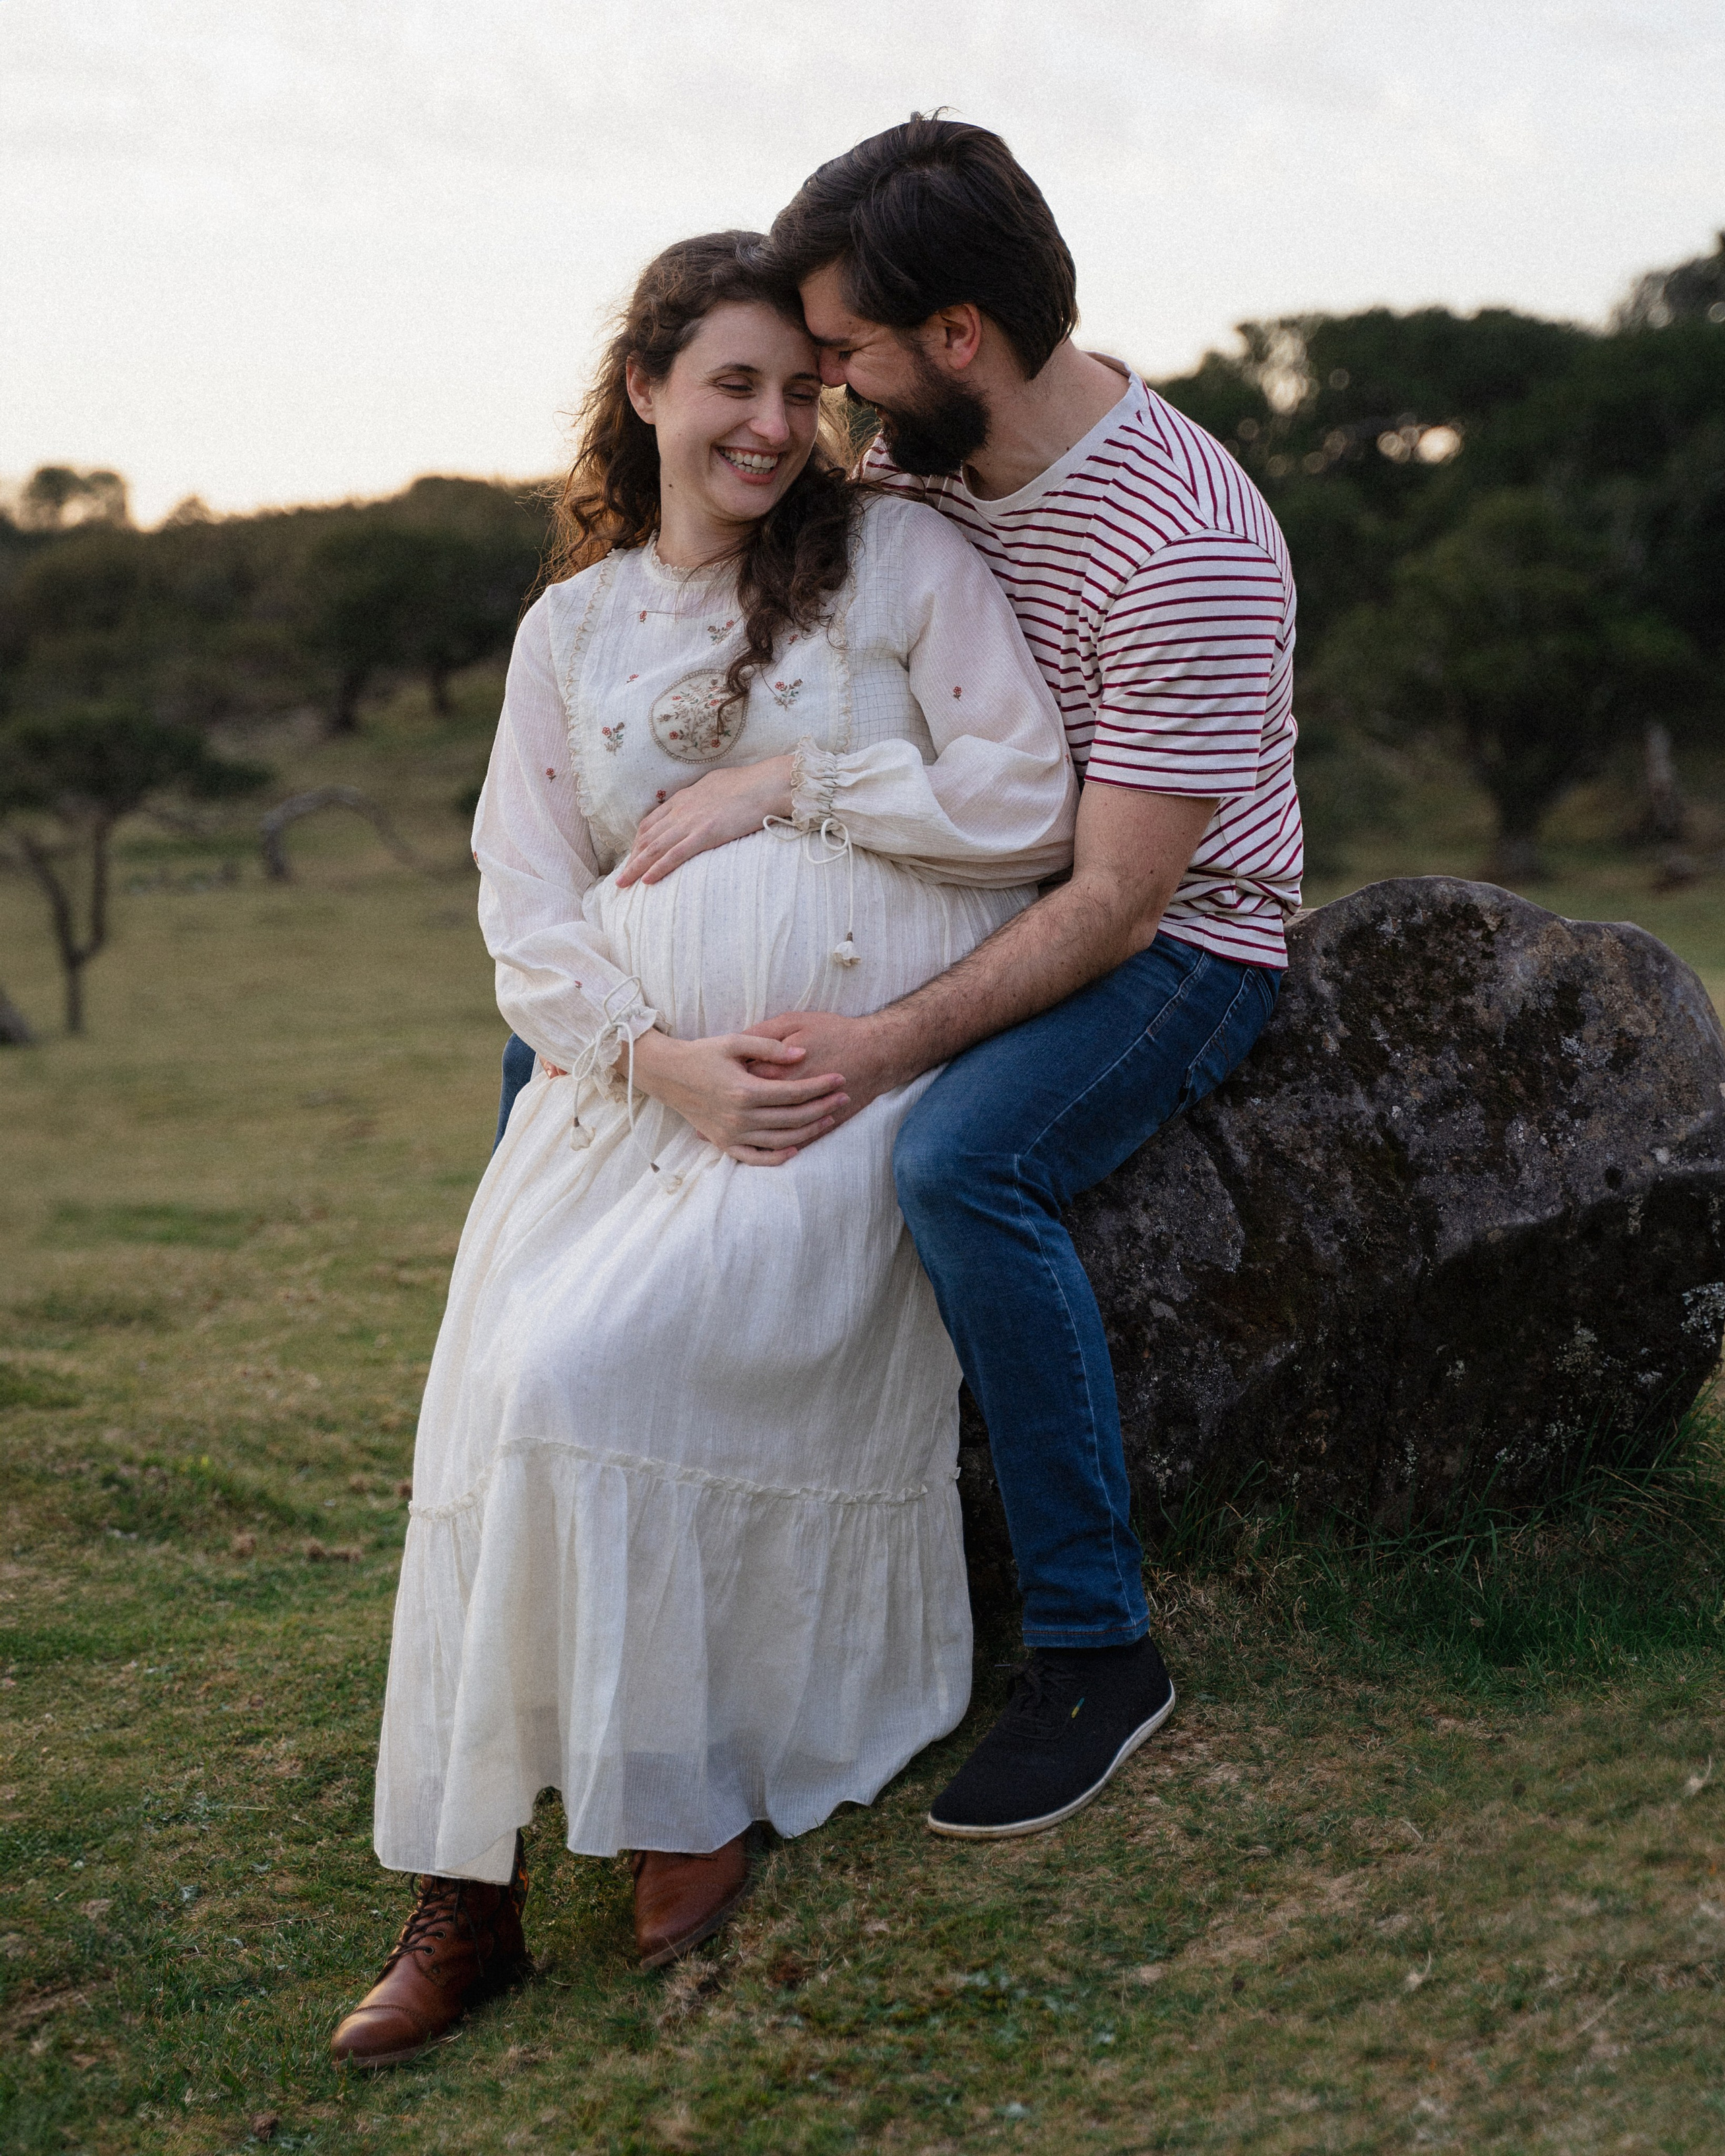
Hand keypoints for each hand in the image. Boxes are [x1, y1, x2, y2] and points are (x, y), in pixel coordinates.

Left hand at [615, 756, 794, 887]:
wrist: (765, 784)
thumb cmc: (749, 783)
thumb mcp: (717, 785)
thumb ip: (703, 797)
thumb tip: (703, 803)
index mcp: (684, 798)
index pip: (651, 821)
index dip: (639, 841)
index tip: (634, 855)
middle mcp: (681, 810)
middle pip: (647, 837)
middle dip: (631, 859)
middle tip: (620, 877)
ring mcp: (691, 822)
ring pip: (655, 848)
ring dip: (636, 868)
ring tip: (623, 884)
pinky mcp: (705, 834)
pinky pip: (675, 855)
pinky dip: (658, 868)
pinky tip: (647, 881)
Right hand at [626, 1027, 847, 1165]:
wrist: (667, 1074)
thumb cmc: (702, 1053)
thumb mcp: (734, 1041)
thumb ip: (769, 1047)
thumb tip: (802, 1055)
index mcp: (744, 1091)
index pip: (794, 1092)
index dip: (821, 1086)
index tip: (840, 1079)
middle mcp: (740, 1117)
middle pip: (793, 1117)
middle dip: (823, 1107)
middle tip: (844, 1097)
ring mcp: (732, 1134)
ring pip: (781, 1140)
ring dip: (809, 1131)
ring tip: (829, 1118)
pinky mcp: (724, 1143)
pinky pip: (756, 1158)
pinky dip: (778, 1157)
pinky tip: (797, 1148)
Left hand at [740, 1011, 906, 1141]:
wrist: (877, 1052)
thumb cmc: (834, 1032)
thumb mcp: (794, 1022)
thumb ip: (763, 1035)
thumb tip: (736, 1044)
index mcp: (775, 1075)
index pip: (740, 1084)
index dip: (729, 1080)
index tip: (724, 1074)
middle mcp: (787, 1102)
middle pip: (751, 1111)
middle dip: (736, 1107)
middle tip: (727, 1099)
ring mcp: (805, 1118)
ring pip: (770, 1133)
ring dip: (751, 1129)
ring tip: (735, 1121)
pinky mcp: (822, 1127)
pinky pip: (795, 1144)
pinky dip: (777, 1147)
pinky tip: (764, 1138)